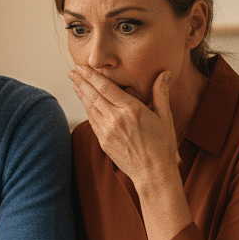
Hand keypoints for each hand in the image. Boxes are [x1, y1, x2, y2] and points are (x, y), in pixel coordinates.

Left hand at [69, 67, 178, 185]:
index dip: (92, 75)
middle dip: (82, 81)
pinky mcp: (103, 141)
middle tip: (73, 70)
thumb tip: (165, 73)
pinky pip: (92, 120)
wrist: (152, 173)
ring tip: (75, 82)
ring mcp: (107, 131)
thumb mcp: (165, 117)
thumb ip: (161, 93)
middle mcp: (116, 119)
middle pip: (94, 95)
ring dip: (81, 93)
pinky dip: (87, 108)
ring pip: (90, 107)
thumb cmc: (162, 145)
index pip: (106, 87)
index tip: (82, 66)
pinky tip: (84, 101)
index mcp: (131, 110)